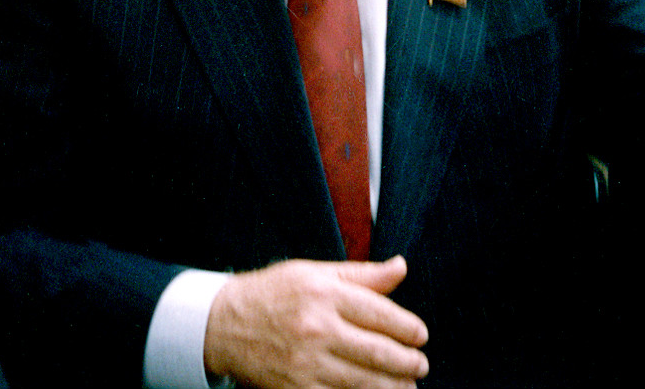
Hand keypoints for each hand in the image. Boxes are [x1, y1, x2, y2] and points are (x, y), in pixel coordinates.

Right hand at [205, 257, 428, 388]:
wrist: (223, 325)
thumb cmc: (273, 294)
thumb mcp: (315, 273)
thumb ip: (362, 275)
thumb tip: (401, 267)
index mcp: (325, 294)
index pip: (380, 312)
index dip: (407, 327)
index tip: (421, 335)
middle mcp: (317, 327)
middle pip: (377, 351)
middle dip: (406, 362)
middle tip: (420, 365)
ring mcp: (306, 362)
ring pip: (362, 380)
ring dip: (392, 386)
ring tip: (408, 387)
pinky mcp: (296, 387)